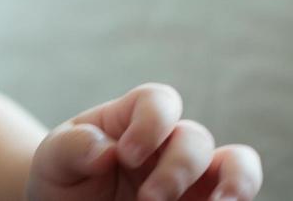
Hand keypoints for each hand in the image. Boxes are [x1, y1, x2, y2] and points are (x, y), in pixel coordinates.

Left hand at [26, 83, 260, 200]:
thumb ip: (72, 147)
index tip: (125, 156)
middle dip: (177, 169)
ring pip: (237, 163)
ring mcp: (191, 176)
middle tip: (147, 200)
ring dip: (235, 183)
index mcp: (131, 119)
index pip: (158, 100)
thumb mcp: (53, 160)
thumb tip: (106, 151)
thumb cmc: (64, 180)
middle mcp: (167, 143)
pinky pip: (238, 196)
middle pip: (195, 137)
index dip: (151, 124)